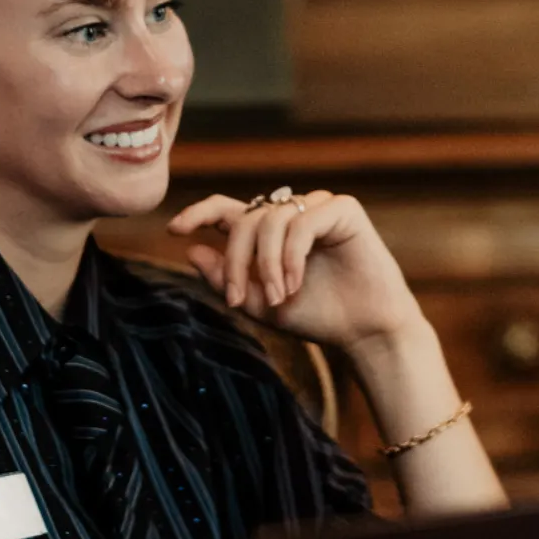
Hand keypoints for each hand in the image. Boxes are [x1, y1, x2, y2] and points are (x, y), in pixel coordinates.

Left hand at [166, 190, 424, 350]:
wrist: (365, 331)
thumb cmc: (317, 316)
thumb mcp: (259, 304)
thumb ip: (226, 280)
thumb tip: (192, 251)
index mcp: (268, 232)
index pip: (226, 209)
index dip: (198, 213)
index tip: (173, 230)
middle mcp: (291, 213)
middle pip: (244, 220)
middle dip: (234, 260)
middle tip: (235, 298)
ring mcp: (317, 207)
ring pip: (270, 220)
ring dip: (265, 264)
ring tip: (276, 298)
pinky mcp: (343, 209)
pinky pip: (302, 223)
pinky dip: (291, 257)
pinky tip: (295, 284)